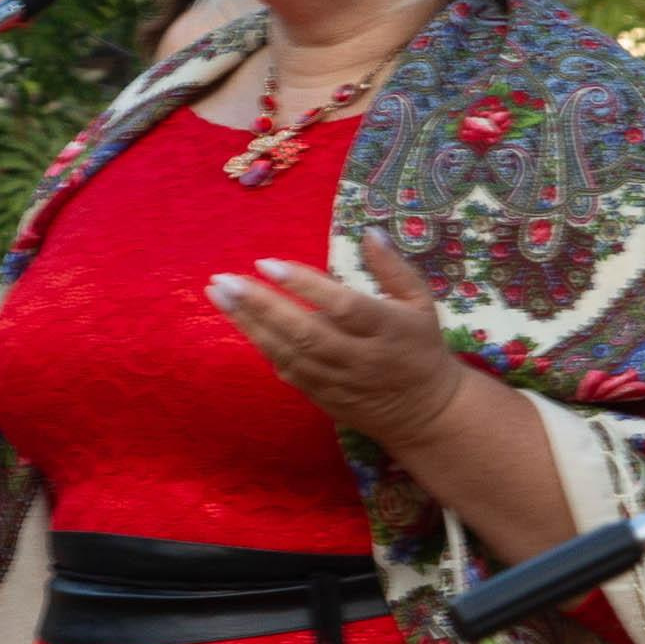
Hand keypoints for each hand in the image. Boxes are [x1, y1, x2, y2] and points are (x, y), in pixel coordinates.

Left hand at [208, 226, 464, 452]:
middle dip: (260, 305)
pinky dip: (263, 347)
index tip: (266, 264)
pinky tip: (239, 324)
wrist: (425, 412)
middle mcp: (359, 356)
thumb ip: (393, 267)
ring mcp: (337, 381)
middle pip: (304, 332)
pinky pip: (288, 372)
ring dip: (250, 325)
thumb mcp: (421, 301)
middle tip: (224, 281)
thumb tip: (369, 231)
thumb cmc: (421, 346)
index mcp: (386, 328)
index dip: (305, 286)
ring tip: (219, 296)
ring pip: (288, 354)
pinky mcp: (323, 398)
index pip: (341, 306)